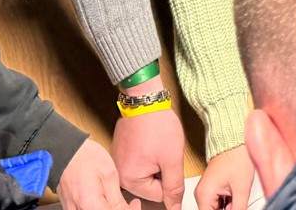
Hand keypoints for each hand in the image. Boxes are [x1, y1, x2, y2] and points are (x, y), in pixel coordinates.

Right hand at [57, 138, 137, 209]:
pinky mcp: (70, 207)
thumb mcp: (109, 174)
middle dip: (117, 209)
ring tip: (110, 197)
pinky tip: (99, 199)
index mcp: (91, 205)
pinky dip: (96, 207)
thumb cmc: (86, 157)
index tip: (133, 204)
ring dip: (106, 208)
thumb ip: (117, 198)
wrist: (65, 150)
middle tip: (123, 201)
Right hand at [111, 79, 185, 209]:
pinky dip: (149, 153)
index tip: (168, 159)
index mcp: (129, 179)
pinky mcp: (122, 150)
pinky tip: (151, 141)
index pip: (159, 195)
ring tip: (156, 144)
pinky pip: (140, 161)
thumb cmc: (157, 124)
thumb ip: (174, 188)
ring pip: (147, 172)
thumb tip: (175, 208)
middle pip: (151, 185)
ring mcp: (119, 161)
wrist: (145, 97)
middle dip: (161, 170)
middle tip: (162, 151)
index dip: (169, 177)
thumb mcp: (172, 160)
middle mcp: (120, 173)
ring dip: (156, 162)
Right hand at [194, 146, 253, 209]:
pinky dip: (229, 205)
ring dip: (229, 208)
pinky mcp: (212, 189)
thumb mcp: (241, 189)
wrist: (236, 141)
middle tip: (237, 200)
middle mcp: (201, 194)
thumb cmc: (237, 158)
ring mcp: (207, 192)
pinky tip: (236, 197)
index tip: (234, 208)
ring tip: (237, 196)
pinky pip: (219, 205)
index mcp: (204, 195)